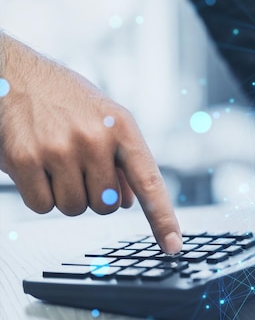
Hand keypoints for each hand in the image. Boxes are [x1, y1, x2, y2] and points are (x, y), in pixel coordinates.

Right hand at [0, 33, 181, 252]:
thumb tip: (130, 202)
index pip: (150, 182)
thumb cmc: (66, 99)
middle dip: (92, 195)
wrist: (15, 73)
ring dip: (65, 195)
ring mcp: (60, 149)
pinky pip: (42, 206)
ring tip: (56, 162)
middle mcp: (95, 138)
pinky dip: (39, 195)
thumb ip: (122, 161)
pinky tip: (36, 165)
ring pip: (73, 209)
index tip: (173, 246)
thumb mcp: (106, 120)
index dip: (163, 218)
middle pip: (104, 206)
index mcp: (122, 128)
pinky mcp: (26, 159)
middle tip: (78, 166)